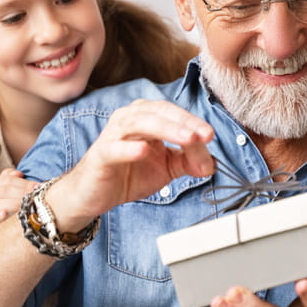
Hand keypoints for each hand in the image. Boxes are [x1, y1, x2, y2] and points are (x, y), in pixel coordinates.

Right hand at [0, 168, 36, 228]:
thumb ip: (8, 183)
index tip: (38, 188)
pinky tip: (4, 214)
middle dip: (22, 193)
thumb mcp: (0, 197)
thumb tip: (19, 174)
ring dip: (13, 204)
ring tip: (26, 206)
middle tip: (36, 197)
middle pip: (3, 190)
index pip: (7, 180)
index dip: (24, 183)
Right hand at [45, 99, 214, 225]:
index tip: (210, 135)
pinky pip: (114, 148)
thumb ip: (188, 162)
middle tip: (203, 135)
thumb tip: (212, 163)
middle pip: (159, 112)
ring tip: (186, 138)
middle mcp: (128, 119)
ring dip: (165, 129)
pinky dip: (129, 148)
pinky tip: (143, 150)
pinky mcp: (101, 154)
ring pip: (139, 123)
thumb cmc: (128, 174)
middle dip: (184, 123)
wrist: (95, 195)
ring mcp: (113, 135)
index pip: (173, 112)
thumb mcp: (166, 168)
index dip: (193, 122)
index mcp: (146, 117)